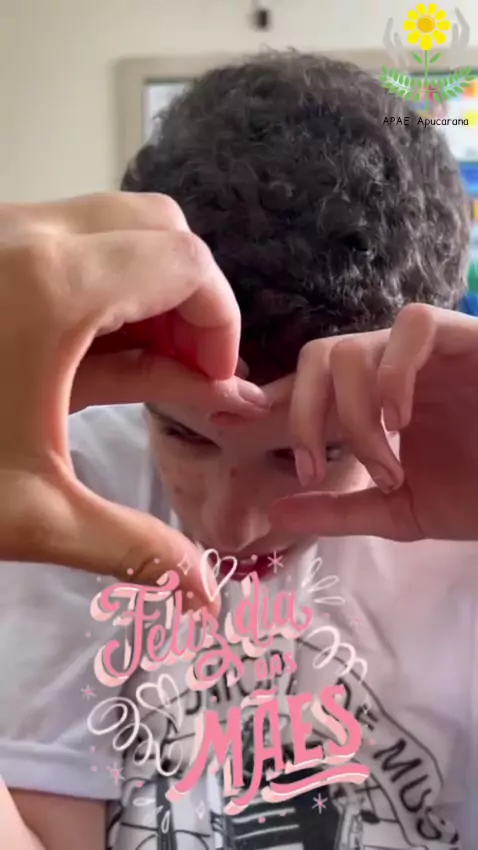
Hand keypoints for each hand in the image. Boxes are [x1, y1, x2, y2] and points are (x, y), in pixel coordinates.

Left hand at [0, 193, 267, 603]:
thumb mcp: (30, 512)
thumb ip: (134, 551)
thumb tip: (207, 599)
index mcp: (52, 286)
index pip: (188, 264)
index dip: (222, 325)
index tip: (213, 386)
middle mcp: (28, 235)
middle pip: (160, 228)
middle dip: (191, 299)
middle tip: (186, 372)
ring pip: (115, 229)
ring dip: (148, 293)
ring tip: (145, 368)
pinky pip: (70, 245)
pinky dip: (105, 291)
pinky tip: (96, 358)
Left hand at [271, 304, 477, 540]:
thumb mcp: (399, 510)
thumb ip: (339, 512)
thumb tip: (274, 514)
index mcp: (373, 403)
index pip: (307, 387)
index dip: (265, 399)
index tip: (223, 418)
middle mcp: (392, 371)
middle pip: (316, 357)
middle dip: (305, 414)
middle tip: (319, 469)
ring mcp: (427, 353)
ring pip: (353, 345)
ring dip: (354, 410)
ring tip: (385, 460)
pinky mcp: (467, 338)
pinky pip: (414, 326)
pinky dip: (396, 371)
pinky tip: (403, 418)